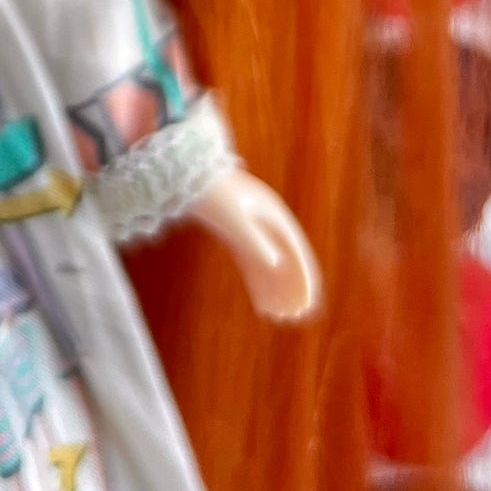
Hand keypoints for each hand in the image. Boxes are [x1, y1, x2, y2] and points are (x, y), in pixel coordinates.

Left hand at [189, 169, 321, 322]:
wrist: (184, 173)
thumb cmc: (211, 193)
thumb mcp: (233, 219)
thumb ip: (254, 241)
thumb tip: (277, 264)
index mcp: (274, 213)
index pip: (296, 251)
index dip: (303, 278)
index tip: (306, 303)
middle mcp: (267, 221)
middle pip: (286, 260)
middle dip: (291, 288)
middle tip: (294, 316)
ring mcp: (252, 227)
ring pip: (270, 265)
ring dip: (276, 290)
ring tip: (279, 317)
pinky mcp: (236, 234)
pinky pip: (253, 263)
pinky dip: (259, 284)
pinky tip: (261, 305)